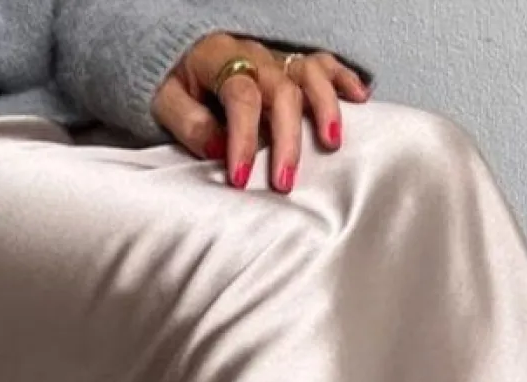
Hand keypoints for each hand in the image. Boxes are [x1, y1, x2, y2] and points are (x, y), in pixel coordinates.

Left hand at [152, 32, 371, 192]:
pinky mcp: (291, 64)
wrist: (181, 53)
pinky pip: (323, 63)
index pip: (240, 97)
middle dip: (286, 140)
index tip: (240, 178)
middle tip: (283, 183)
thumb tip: (216, 148)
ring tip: (332, 144)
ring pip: (309, 75)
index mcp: (220, 60)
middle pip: (282, 92)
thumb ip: (188, 122)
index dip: (242, 138)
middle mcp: (256, 57)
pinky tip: (361, 99)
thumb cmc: (176, 82)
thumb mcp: (164, 100)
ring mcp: (277, 58)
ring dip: (325, 108)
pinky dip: (344, 78)